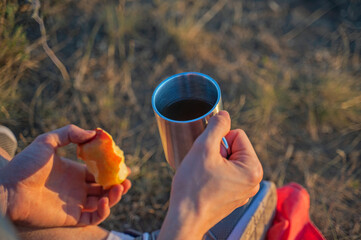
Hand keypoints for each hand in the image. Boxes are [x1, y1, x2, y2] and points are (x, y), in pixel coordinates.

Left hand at [0, 125, 130, 226]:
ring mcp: (76, 203)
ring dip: (116, 196)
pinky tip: (105, 200)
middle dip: (118, 183)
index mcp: (74, 171)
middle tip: (127, 178)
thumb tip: (93, 132)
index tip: (123, 163)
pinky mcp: (72, 217)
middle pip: (104, 188)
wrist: (8, 188)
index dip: (112, 169)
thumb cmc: (25, 165)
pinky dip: (104, 211)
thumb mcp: (46, 141)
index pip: (99, 171)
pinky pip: (94, 217)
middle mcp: (77, 188)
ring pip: (103, 202)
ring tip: (121, 187)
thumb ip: (69, 133)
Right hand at [158, 111, 262, 239]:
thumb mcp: (204, 148)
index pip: (237, 135)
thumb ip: (217, 126)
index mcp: (252, 168)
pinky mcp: (234, 196)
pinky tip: (204, 183)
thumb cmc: (193, 187)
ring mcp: (244, 190)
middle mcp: (253, 181)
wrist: (185, 218)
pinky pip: (226, 174)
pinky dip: (215, 174)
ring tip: (203, 175)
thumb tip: (224, 115)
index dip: (219, 140)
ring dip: (215, 163)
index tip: (208, 154)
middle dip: (218, 152)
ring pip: (228, 160)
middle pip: (234, 148)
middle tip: (205, 165)